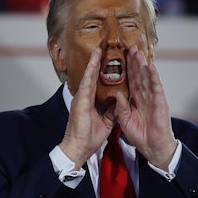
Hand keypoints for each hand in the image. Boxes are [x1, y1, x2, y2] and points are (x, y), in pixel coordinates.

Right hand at [59, 47, 114, 164]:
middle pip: (92, 77)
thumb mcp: (106, 123)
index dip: (102, 72)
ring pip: (88, 76)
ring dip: (93, 63)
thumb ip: (111, 112)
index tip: (107, 61)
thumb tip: (119, 103)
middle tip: (101, 49)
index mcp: (89, 102)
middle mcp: (84, 97)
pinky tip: (94, 62)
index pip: (97, 83)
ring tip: (98, 50)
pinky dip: (91, 72)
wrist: (79, 148)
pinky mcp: (80, 101)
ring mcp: (81, 98)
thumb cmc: (89, 138)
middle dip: (97, 63)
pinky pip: (87, 84)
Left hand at [115, 45, 176, 168]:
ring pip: (147, 78)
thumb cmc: (140, 136)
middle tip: (131, 46)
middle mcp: (144, 96)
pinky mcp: (160, 102)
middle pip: (139, 76)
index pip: (130, 81)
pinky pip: (156, 87)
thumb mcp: (125, 121)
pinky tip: (150, 66)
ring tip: (139, 52)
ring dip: (143, 65)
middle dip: (135, 62)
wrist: (153, 147)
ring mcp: (153, 98)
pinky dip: (154, 77)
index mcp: (135, 100)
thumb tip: (117, 94)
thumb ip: (121, 108)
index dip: (126, 69)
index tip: (121, 57)